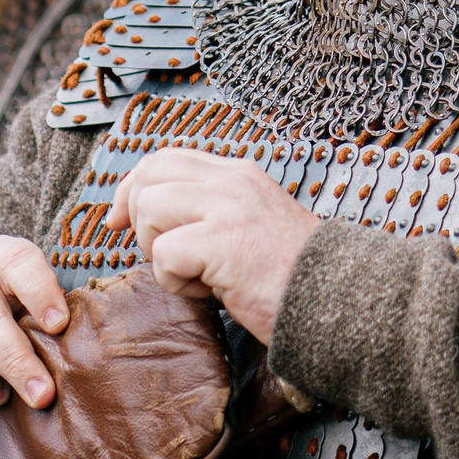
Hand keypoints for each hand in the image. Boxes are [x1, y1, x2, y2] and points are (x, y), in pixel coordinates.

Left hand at [107, 148, 320, 343]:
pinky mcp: (224, 242)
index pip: (164, 159)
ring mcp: (228, 208)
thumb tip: (145, 218)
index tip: (119, 221)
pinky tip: (210, 291)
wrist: (339, 299)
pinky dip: (175, 282)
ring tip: (195, 274)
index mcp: (238, 174)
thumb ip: (208, 212)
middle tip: (165, 256)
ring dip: (158, 252)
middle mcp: (232, 181)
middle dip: (138, 218)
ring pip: (151, 209)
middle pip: (148, 173)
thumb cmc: (291, 275)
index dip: (132, 189)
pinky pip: (164, 255)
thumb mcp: (250, 224)